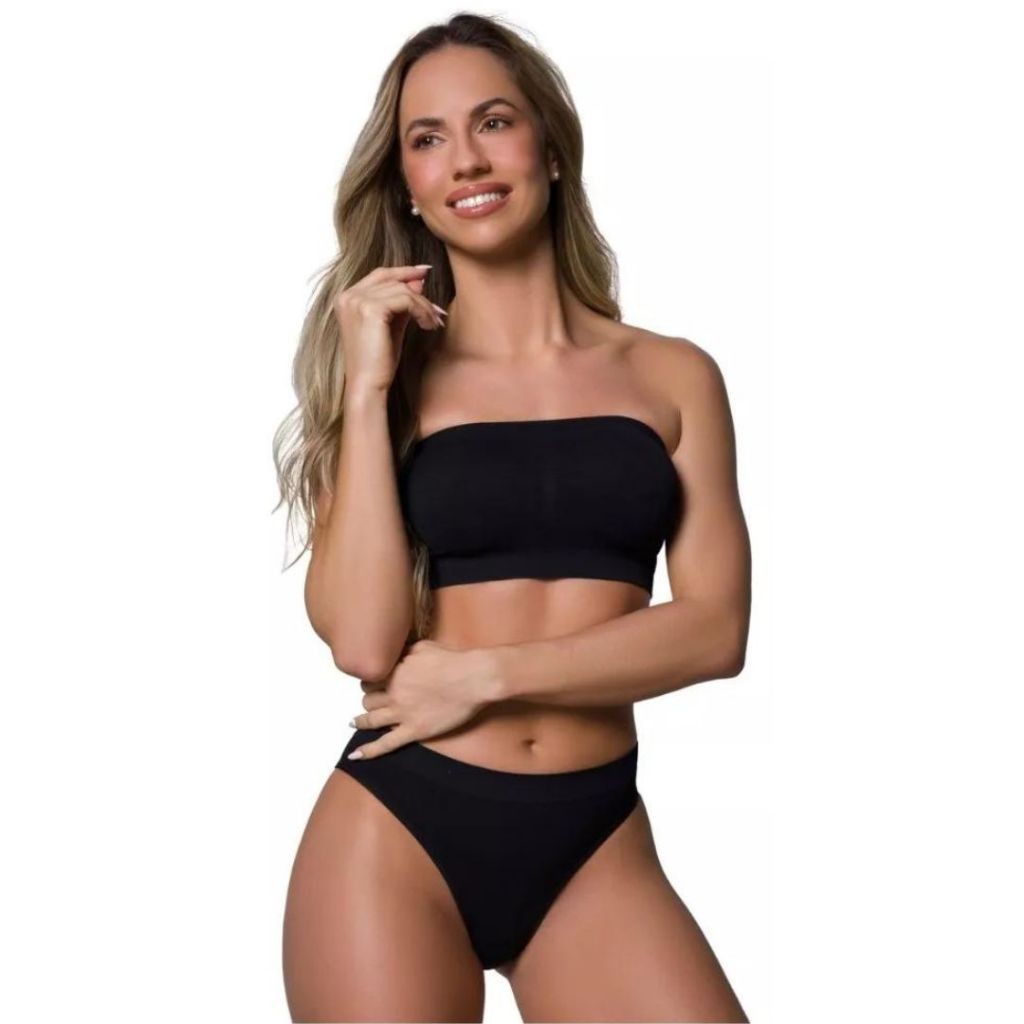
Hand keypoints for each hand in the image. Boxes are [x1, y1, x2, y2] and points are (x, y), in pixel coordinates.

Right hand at [333, 264, 446, 394]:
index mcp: (347, 298)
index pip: (380, 275)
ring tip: (434, 323)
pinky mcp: (371, 309)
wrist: (368, 385)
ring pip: (403, 291)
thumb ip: (400, 302)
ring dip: (424, 306)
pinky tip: (428, 325)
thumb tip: (419, 280)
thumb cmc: (378, 362)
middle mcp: (348, 296)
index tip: (425, 272)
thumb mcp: (391, 325)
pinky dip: (422, 311)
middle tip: (437, 310)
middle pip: (393, 281)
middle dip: (419, 293)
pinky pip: (406, 300)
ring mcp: (357, 301)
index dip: (404, 271)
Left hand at [347, 639, 503, 760]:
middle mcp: (394, 693)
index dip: (370, 681)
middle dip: (368, 699)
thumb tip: (395, 654)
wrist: (474, 678)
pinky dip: (369, 751)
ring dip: (361, 721)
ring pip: (371, 720)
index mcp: (395, 672)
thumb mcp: (423, 647)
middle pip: (368, 700)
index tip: (374, 683)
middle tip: (373, 700)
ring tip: (356, 722)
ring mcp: (403, 714)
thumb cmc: (453, 660)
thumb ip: (404, 652)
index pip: (370, 679)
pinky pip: (386, 744)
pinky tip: (356, 755)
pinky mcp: (415, 730)